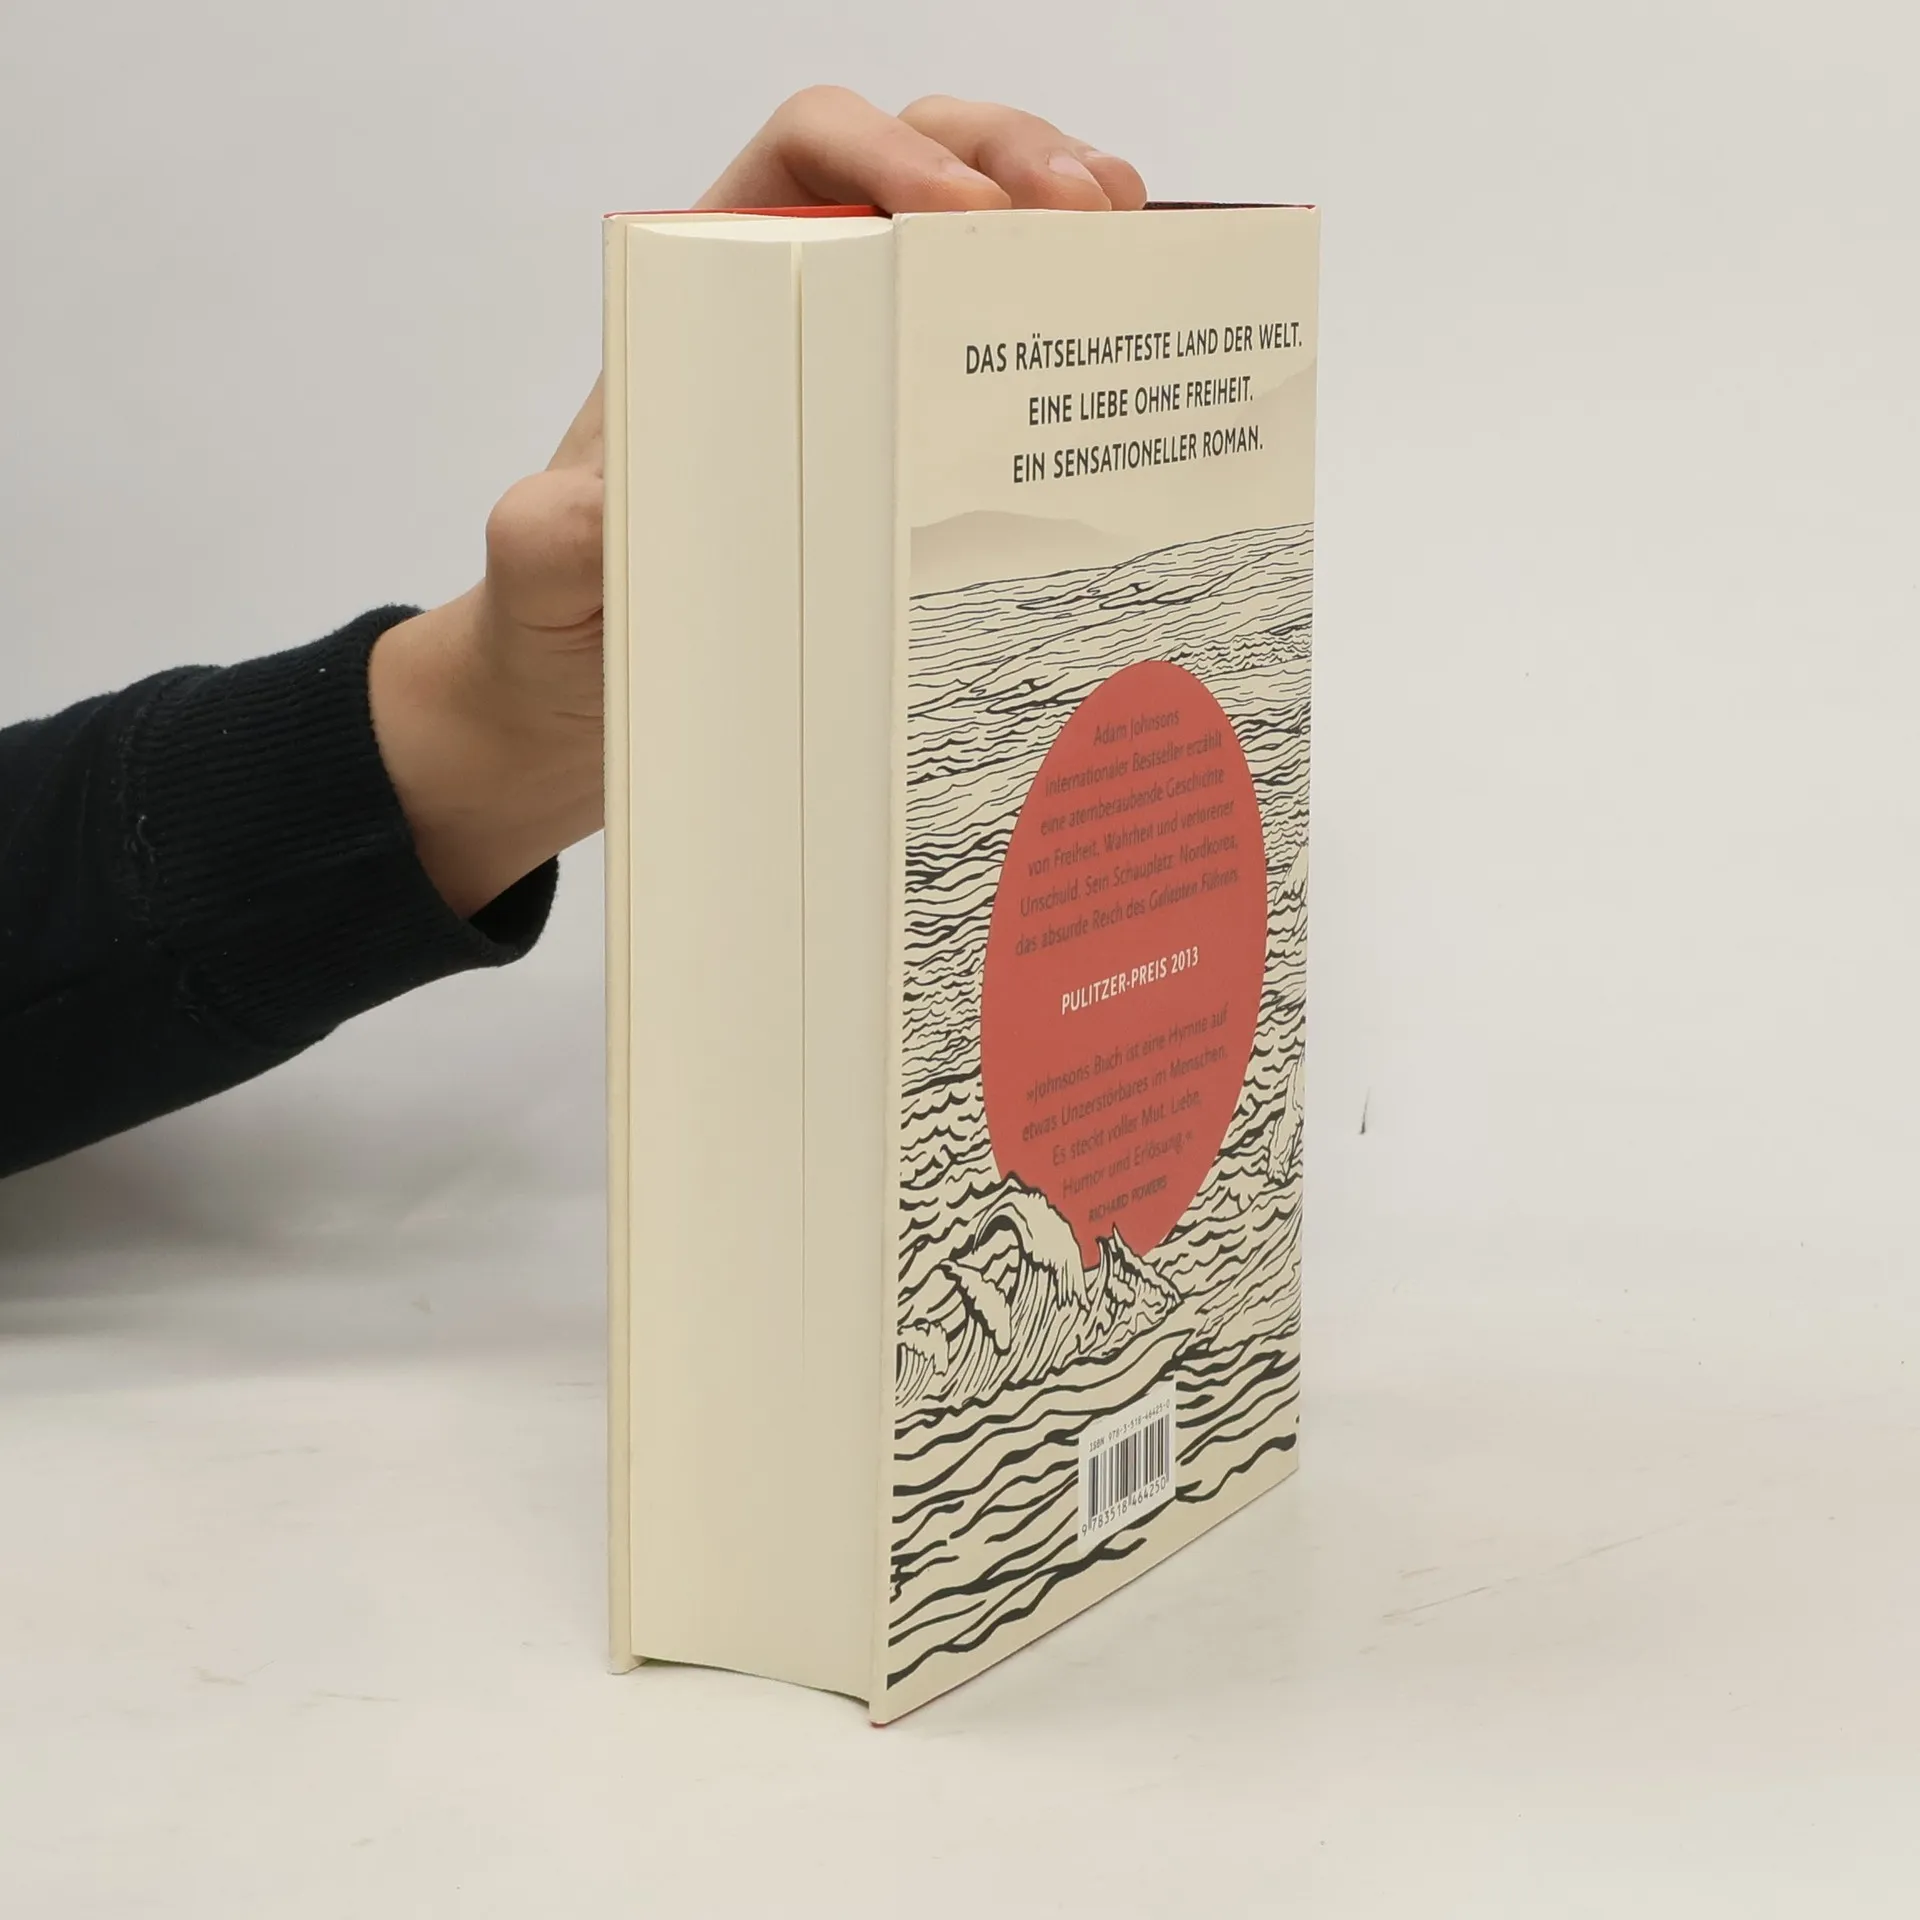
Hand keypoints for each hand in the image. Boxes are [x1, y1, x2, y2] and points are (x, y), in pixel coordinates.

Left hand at [369, 91, 1146, 918]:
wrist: (600, 680)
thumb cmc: (567, 602)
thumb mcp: (542, 567)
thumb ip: (552, 535)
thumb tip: (610, 512)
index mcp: (715, 291)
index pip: (806, 158)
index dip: (885, 154)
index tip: (953, 214)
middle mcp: (807, 306)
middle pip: (923, 163)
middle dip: (1014, 160)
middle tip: (1089, 212)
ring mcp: (874, 368)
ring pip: (985, 241)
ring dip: (1067, 219)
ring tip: (1131, 243)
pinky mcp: (921, 449)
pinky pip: (1009, 359)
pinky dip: (1077, 327)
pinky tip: (1129, 343)